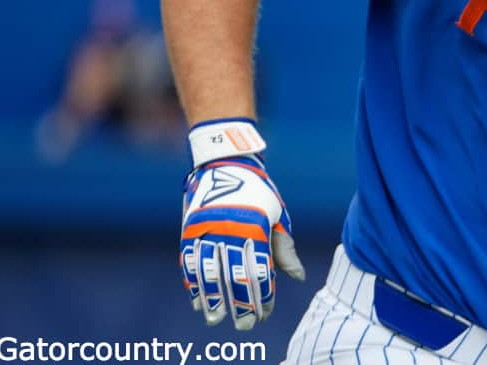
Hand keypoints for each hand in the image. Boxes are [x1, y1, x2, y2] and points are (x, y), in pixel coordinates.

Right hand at [180, 122, 304, 328]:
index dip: (263, 295)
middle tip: (246, 325)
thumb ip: (284, 249)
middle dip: (241, 304)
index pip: (260, 270)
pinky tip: (197, 300)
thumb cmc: (259, 192)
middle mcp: (230, 230)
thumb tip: (297, 278)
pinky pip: (189, 262)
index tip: (265, 312)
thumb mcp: (277, 215)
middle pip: (235, 276)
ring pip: (208, 273)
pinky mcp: (190, 229)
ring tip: (216, 319)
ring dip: (212, 299)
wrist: (226, 162)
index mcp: (255, 227)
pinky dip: (193, 283)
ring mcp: (207, 230)